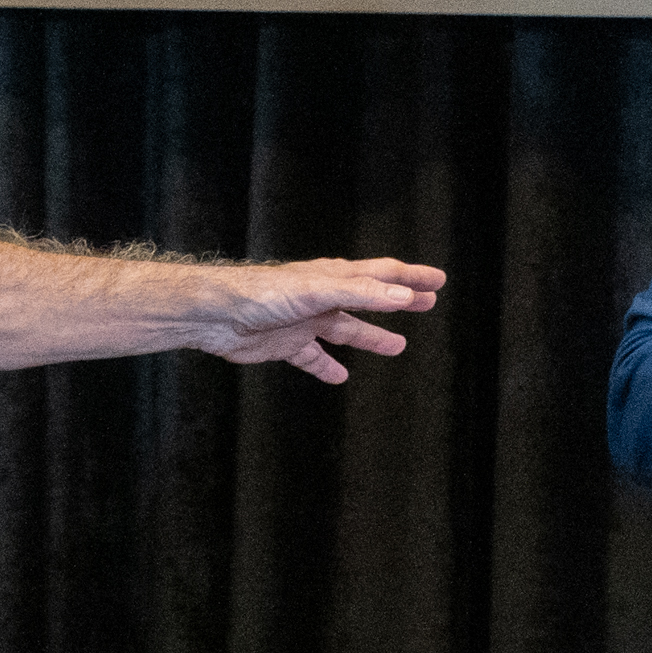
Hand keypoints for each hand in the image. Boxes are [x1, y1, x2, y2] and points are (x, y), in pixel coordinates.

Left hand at [196, 258, 444, 383]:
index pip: (382, 274)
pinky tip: (340, 377)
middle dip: (400, 300)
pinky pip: (313, 358)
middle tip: (429, 302)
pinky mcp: (286, 344)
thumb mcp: (317, 290)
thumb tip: (404, 295)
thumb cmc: (260, 294)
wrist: (214, 314)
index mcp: (333, 277)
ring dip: (372, 336)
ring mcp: (305, 321)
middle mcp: (322, 296)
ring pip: (346, 329)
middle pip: (370, 298)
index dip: (411, 277)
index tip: (438, 280)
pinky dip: (327, 367)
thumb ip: (360, 293)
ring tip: (398, 346)